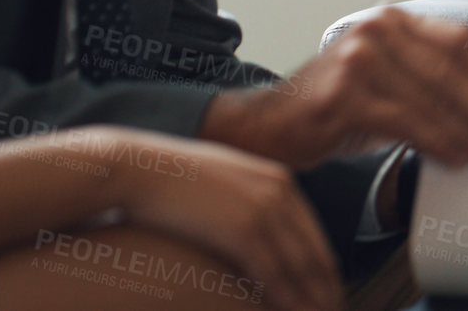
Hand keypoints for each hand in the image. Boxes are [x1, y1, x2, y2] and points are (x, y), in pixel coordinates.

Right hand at [91, 127, 341, 310]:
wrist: (137, 168)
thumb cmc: (169, 181)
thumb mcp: (221, 183)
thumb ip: (245, 201)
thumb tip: (250, 229)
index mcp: (278, 180)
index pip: (312, 233)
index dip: (323, 268)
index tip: (329, 293)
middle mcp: (280, 191)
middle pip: (315, 250)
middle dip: (327, 288)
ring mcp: (264, 208)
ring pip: (301, 265)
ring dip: (314, 299)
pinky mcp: (243, 228)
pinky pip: (275, 273)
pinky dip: (288, 299)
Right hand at [201, 7, 467, 170]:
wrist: (267, 125)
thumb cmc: (333, 107)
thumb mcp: (384, 79)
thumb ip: (426, 80)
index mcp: (390, 19)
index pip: (457, 44)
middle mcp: (375, 29)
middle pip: (450, 72)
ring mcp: (358, 60)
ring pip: (433, 101)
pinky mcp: (346, 95)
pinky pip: (408, 123)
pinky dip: (439, 143)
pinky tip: (456, 159)